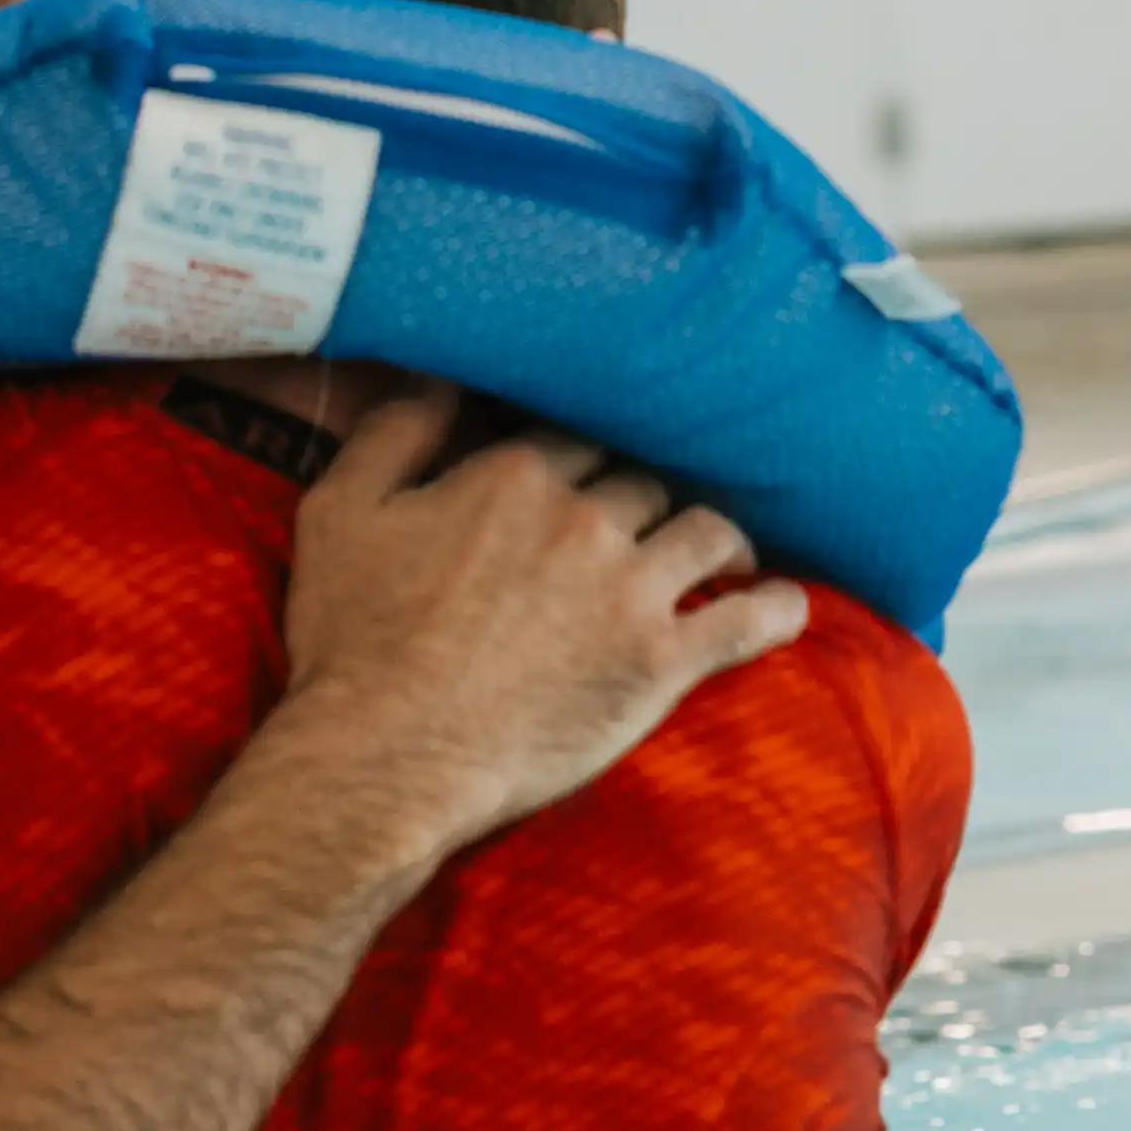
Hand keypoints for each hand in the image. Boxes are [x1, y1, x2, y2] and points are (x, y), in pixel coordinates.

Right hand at [267, 383, 812, 855]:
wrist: (385, 755)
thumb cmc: (352, 641)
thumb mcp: (341, 511)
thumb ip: (397, 433)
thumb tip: (438, 375)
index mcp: (515, 476)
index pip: (579, 437)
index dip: (585, 456)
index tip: (589, 474)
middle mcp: (585, 519)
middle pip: (646, 480)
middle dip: (648, 496)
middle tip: (651, 519)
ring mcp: (631, 589)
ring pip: (708, 531)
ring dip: (719, 537)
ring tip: (724, 554)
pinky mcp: (662, 662)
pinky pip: (749, 621)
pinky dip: (777, 608)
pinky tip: (788, 605)